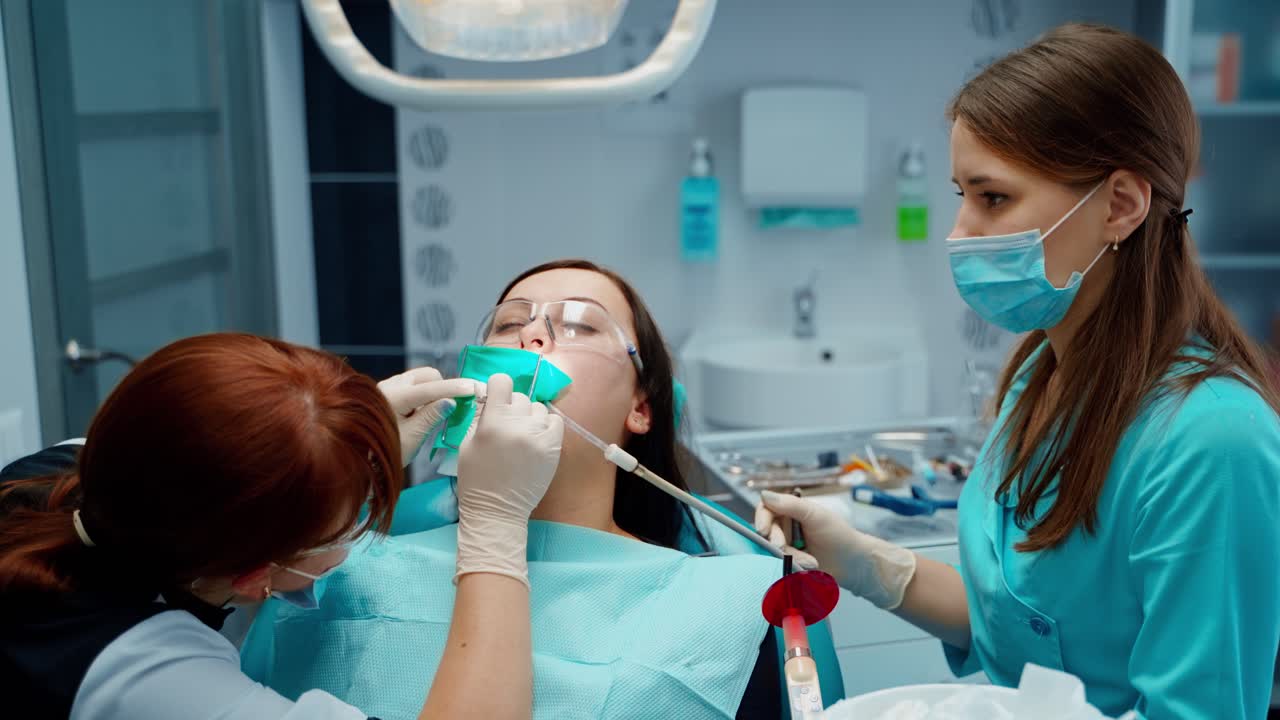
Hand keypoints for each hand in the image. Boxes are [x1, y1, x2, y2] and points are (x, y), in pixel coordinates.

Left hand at [378, 367, 477, 466]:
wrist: (360, 460)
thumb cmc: (386, 452)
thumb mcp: (412, 438)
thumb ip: (432, 417)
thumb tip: (451, 401)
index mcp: (395, 397)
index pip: (432, 388)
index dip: (455, 388)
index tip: (474, 388)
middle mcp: (390, 386)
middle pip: (428, 376)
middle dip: (443, 388)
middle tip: (449, 409)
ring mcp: (387, 387)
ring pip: (420, 379)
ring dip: (432, 393)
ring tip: (430, 416)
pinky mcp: (387, 393)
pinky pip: (412, 386)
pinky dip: (422, 396)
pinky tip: (419, 415)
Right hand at [454, 374, 563, 585]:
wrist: (497, 510)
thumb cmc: (477, 479)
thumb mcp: (467, 444)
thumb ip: (480, 417)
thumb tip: (490, 397)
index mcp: (492, 422)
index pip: (501, 382)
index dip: (497, 387)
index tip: (496, 398)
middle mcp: (517, 425)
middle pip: (520, 396)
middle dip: (512, 407)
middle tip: (507, 426)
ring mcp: (538, 436)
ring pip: (538, 408)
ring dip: (530, 417)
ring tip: (521, 435)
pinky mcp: (553, 447)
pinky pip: (555, 420)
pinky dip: (546, 425)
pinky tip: (536, 438)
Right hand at [754, 490, 916, 609]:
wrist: (855, 564)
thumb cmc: (839, 535)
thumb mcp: (814, 516)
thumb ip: (789, 505)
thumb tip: (763, 494)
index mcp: (792, 510)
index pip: (766, 509)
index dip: (761, 518)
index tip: (764, 530)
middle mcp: (787, 526)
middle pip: (767, 531)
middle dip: (776, 540)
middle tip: (783, 548)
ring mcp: (788, 545)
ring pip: (773, 549)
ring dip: (791, 555)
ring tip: (810, 562)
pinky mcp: (791, 561)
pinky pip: (781, 562)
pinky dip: (794, 564)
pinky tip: (809, 567)